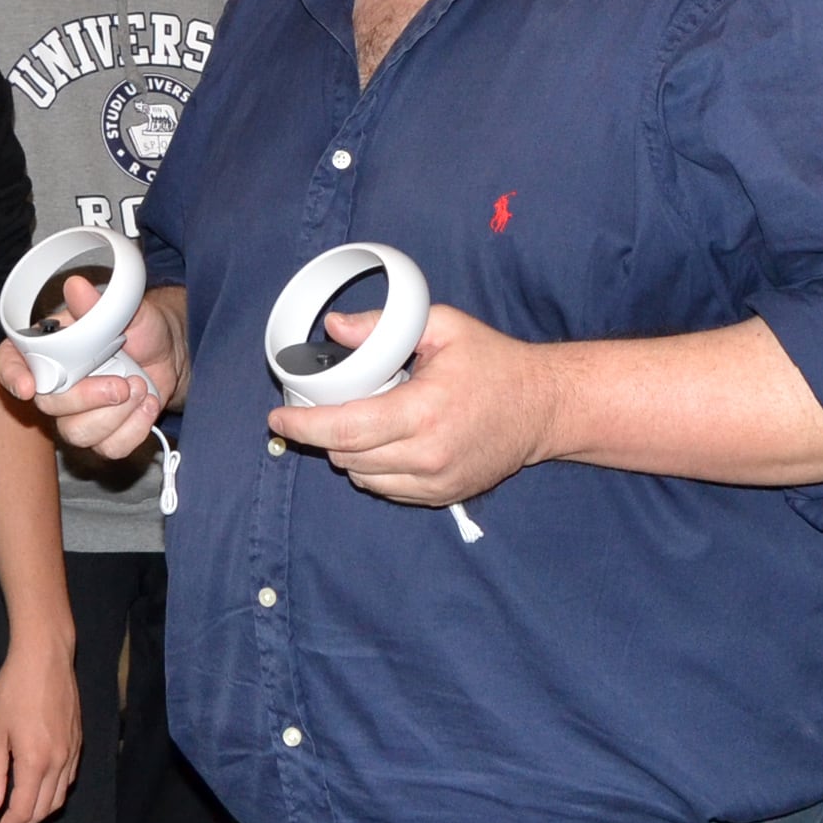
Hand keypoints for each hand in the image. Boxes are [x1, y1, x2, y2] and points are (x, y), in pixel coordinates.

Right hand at [0, 277, 185, 460]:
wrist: (167, 353)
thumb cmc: (139, 327)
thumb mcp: (123, 309)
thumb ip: (97, 305)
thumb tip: (76, 287)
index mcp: (47, 347)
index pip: (9, 362)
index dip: (11, 376)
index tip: (28, 387)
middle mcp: (55, 383)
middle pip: (47, 406)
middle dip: (86, 398)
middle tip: (122, 385)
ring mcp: (77, 413)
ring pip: (76, 433)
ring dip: (115, 416)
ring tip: (140, 389)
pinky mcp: (102, 434)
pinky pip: (107, 448)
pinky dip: (133, 430)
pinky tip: (146, 405)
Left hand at [0, 635, 81, 822]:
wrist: (46, 657)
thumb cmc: (14, 689)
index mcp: (35, 762)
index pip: (23, 811)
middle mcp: (59, 763)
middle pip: (44, 811)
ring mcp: (72, 753)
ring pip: (59, 798)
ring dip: (40, 814)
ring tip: (20, 818)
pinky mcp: (79, 742)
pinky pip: (68, 780)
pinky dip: (54, 795)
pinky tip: (40, 791)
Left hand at [266, 303, 552, 508]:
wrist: (544, 407)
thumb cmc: (494, 363)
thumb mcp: (442, 326)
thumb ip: (383, 326)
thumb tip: (334, 329)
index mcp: (424, 411)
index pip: (345, 429)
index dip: (304, 424)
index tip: (279, 416)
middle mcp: (428, 454)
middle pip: (346, 456)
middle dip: (322, 433)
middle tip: (319, 408)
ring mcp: (436, 482)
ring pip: (362, 477)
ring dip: (347, 452)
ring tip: (359, 420)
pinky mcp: (443, 496)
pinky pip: (386, 489)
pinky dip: (373, 469)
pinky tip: (384, 442)